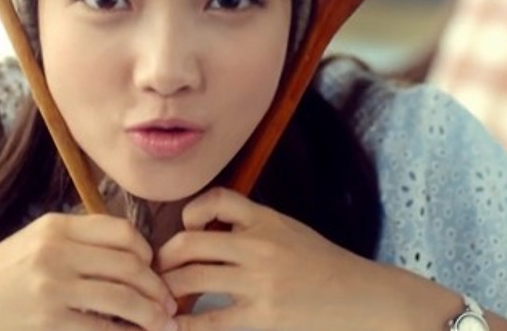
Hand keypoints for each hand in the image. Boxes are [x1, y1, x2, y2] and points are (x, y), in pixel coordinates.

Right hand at [0, 213, 176, 330]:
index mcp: (58, 226)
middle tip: (169, 303)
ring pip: (122, 298)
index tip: (154, 269)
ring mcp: (52, 289)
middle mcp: (57, 252)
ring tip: (163, 323)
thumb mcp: (37, 239)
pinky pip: (101, 330)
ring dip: (150, 314)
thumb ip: (79, 238)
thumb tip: (132, 251)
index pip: (121, 232)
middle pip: (128, 265)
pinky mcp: (47, 324)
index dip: (146, 251)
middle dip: (156, 287)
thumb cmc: (1, 273)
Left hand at [157, 187, 379, 330]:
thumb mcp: (287, 228)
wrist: (360, 296)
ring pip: (192, 279)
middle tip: (157, 269)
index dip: (192, 211)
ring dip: (168, 288)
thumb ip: (250, 224)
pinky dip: (184, 324)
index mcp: (265, 218)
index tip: (186, 227)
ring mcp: (259, 281)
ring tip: (160, 296)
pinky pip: (210, 320)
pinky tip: (171, 326)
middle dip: (165, 257)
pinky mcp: (262, 316)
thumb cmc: (320, 261)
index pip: (216, 199)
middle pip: (190, 243)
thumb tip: (206, 231)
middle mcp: (258, 244)